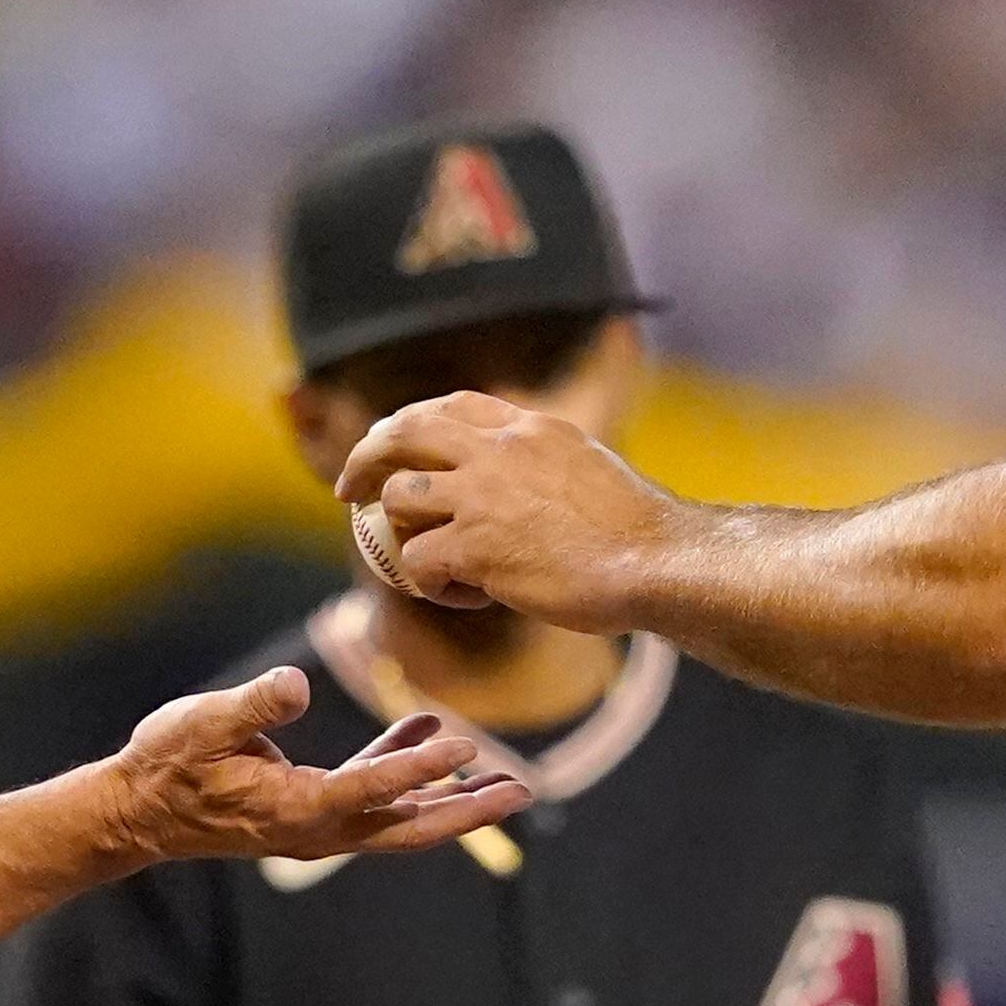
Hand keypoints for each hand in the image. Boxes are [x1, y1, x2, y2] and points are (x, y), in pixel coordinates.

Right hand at [97, 669, 529, 866]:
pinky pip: (373, 792)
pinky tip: (426, 731)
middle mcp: (317, 826)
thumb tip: (297, 684)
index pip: (370, 790)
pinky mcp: (313, 807)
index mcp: (294, 808)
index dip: (419, 769)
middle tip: (523, 790)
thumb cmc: (165, 765)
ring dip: (452, 797)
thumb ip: (252, 705)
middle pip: (409, 829)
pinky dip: (405, 767)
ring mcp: (318, 823)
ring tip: (503, 775)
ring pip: (401, 818)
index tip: (467, 745)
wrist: (138, 811)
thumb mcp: (199, 725)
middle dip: (468, 813)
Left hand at [332, 392, 674, 626]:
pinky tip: (469, 598)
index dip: (413, 425)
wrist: (657, 561)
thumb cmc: (638, 533)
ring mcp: (482, 495)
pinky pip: (417, 563)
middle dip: (366, 458)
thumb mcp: (588, 469)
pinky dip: (432, 586)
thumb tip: (520, 490)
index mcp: (529, 427)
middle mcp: (499, 450)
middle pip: (403, 433)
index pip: (453, 406)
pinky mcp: (475, 547)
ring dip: (405, 535)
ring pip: (400, 499)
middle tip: (348, 490)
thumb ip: (543, 467)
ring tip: (439, 566)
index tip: (396, 447)